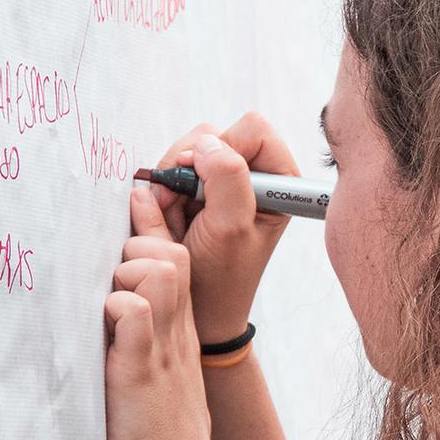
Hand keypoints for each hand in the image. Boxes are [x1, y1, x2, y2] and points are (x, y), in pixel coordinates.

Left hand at [104, 189, 214, 439]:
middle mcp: (177, 333)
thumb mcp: (156, 379)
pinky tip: (103, 332)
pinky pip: (132, 310)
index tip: (135, 195)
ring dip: (122, 277)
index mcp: (180, 333)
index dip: (153, 223)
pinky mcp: (141, 367)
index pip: (174, 259)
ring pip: (155, 268)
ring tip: (104, 314)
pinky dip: (114, 309)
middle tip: (105, 284)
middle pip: (169, 253)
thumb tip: (116, 311)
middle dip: (134, 250)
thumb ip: (142, 341)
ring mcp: (163, 347)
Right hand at [147, 113, 297, 343]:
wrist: (198, 310)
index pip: (253, 130)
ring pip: (187, 150)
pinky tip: (170, 219)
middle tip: (180, 203)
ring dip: (172, 181)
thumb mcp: (230, 227)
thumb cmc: (223, 275)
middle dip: (189, 166)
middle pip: (214, 135)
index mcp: (278, 182)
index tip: (203, 181)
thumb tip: (208, 144)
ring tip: (176, 218)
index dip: (224, 147)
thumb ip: (227, 178)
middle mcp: (253, 177)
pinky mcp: (196, 190)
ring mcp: (222, 183)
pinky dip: (162, 191)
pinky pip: (169, 170)